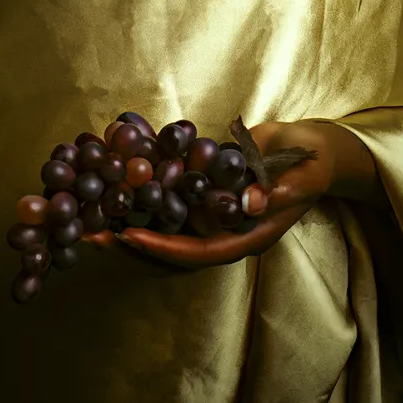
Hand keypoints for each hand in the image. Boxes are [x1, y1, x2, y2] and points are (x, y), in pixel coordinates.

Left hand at [82, 121, 336, 274]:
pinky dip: (143, 198)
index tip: (131, 237)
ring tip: (86, 217)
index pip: (201, 252)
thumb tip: (251, 203)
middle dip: (132, 244)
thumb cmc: (313, 162)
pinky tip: (113, 185)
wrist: (316, 150)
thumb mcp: (302, 174)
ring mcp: (213, 216)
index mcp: (248, 237)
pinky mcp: (206, 196)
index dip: (165, 247)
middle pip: (173, 250)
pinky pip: (170, 204)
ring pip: (165, 230)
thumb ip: (278, 190)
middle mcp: (225, 232)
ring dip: (128, 224)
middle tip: (89, 233)